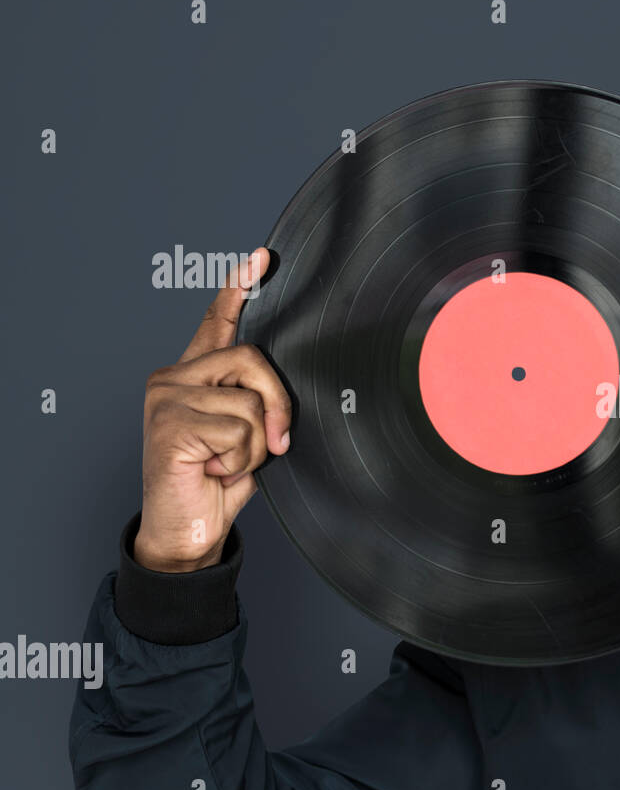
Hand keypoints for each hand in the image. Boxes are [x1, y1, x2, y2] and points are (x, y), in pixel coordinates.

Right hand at [133, 248, 292, 571]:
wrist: (188, 531)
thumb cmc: (217, 481)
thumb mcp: (249, 434)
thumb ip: (260, 402)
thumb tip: (285, 389)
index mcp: (194, 376)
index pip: (217, 324)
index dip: (239, 290)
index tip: (261, 258)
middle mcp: (173, 377)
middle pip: (253, 359)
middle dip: (278, 404)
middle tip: (273, 442)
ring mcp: (165, 397)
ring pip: (250, 402)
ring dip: (255, 445)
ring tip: (226, 462)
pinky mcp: (168, 422)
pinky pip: (239, 431)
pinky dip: (241, 460)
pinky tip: (213, 470)